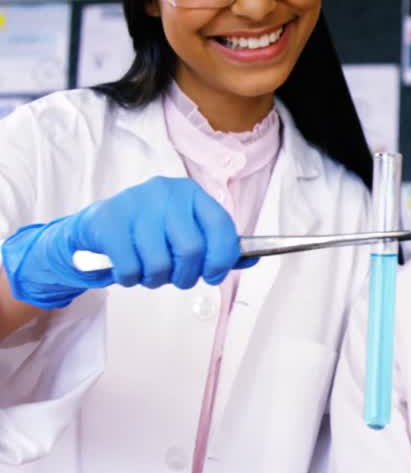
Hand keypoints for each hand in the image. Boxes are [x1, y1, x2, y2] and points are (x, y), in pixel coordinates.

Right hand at [1, 176, 255, 308]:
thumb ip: (217, 246)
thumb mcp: (185, 232)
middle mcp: (165, 192)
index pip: (221, 226)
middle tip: (176, 278)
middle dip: (186, 275)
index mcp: (191, 193)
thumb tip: (252, 259)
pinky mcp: (107, 222)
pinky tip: (127, 268)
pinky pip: (130, 268)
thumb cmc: (149, 233)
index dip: (222, 258)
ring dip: (155, 280)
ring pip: (159, 263)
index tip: (213, 275)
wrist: (95, 227)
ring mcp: (135, 204)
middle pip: (191, 250)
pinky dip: (131, 279)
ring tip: (148, 272)